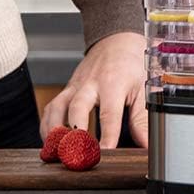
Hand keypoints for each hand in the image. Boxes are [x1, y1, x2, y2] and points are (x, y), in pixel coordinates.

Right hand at [41, 32, 146, 147]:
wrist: (117, 40)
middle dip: (74, 131)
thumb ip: (142, 119)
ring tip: (56, 151)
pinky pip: (51, 106)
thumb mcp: (143, 88)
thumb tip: (147, 145)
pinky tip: (50, 140)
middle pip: (77, 107)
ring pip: (58, 106)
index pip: (109, 113)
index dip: (107, 135)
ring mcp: (76, 86)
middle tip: (75, 153)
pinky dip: (47, 124)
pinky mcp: (67, 89)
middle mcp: (91, 84)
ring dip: (54, 130)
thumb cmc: (131, 64)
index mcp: (113, 83)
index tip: (106, 153)